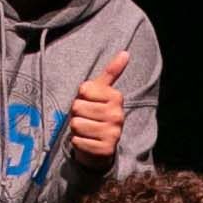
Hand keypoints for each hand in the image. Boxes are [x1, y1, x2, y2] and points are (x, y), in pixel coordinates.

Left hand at [64, 51, 134, 166]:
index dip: (80, 97)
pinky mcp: (105, 150)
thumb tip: (126, 52)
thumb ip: (111, 72)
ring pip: (76, 124)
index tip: (89, 103)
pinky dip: (78, 142)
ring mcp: (113, 133)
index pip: (83, 90)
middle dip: (77, 114)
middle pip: (77, 107)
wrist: (101, 145)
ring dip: (76, 129)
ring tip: (87, 130)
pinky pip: (77, 141)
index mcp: (116, 97)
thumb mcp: (102, 91)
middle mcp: (117, 115)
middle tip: (87, 119)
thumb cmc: (96, 113)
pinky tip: (87, 142)